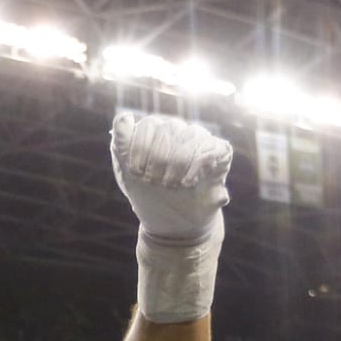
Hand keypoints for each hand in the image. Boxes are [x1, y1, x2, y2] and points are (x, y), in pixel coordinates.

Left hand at [110, 112, 231, 242]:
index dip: (139, 149)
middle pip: (166, 129)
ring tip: (171, 185)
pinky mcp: (219, 151)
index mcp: (154, 133)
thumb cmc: (149, 196)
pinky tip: (188, 182)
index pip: (147, 125)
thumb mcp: (127, 174)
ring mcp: (198, 139)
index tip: (136, 172)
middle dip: (156, 162)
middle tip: (154, 183)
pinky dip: (195, 168)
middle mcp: (177, 130)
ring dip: (175, 167)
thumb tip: (124, 116)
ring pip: (187, 137)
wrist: (173, 224)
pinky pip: (209, 149)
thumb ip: (121, 145)